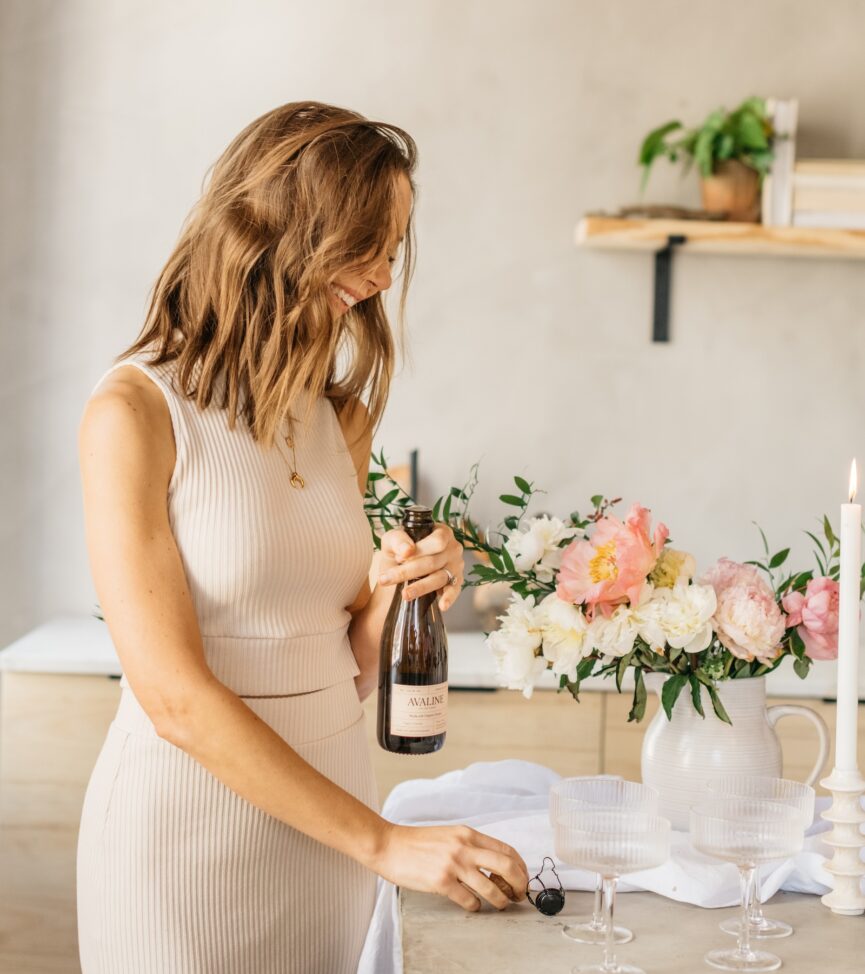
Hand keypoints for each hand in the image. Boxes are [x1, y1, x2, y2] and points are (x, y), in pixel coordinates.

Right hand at [372, 822, 528, 911]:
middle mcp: (464, 846)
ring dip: (501, 900)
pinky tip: (472, 905)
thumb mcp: (449, 835)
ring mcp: (453, 864)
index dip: (520, 867)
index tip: (521, 878)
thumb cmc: (417, 842)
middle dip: (518, 884)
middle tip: (518, 895)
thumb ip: (470, 846)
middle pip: (507, 866)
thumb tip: (494, 865)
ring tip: (500, 904)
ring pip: (491, 888)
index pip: (506, 850)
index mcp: (468, 834)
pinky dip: (475, 907)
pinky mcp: (441, 881)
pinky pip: (469, 900)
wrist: (389, 845)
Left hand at [377, 522, 464, 612]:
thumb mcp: (393, 540)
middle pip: (434, 561)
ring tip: (405, 594)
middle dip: (409, 571)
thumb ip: (398, 540)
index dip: (418, 550)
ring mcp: (455, 567)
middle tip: (387, 579)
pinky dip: (448, 598)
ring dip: (421, 587)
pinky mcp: (455, 583)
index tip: (398, 558)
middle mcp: (452, 549)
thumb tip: (407, 550)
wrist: (398, 569)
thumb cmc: (399, 550)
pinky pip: (454, 591)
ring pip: (439, 578)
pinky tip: (442, 605)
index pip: (436, 541)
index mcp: (441, 532)